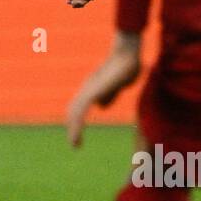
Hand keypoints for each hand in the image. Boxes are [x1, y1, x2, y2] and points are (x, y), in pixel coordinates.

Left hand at [66, 32, 141, 147]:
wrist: (127, 54)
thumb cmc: (126, 66)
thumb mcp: (117, 84)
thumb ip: (109, 94)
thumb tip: (100, 106)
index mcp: (92, 88)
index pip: (79, 106)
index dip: (77, 119)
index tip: (77, 134)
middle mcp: (87, 89)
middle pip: (74, 109)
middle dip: (73, 126)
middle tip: (75, 144)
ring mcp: (88, 91)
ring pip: (75, 113)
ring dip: (74, 130)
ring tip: (75, 145)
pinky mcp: (92, 93)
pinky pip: (80, 113)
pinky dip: (77, 127)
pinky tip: (78, 138)